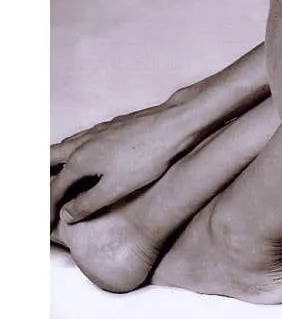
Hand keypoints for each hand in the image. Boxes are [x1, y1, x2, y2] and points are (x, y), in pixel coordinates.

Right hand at [50, 88, 195, 225]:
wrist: (172, 126)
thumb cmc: (146, 158)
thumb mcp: (115, 189)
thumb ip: (87, 204)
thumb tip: (66, 215)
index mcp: (80, 160)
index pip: (54, 188)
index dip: (48, 208)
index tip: (46, 223)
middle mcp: (83, 142)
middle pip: (50, 158)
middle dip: (42, 177)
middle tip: (42, 194)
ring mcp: (98, 131)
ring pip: (68, 145)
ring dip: (58, 161)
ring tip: (56, 174)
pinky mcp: (113, 126)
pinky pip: (84, 138)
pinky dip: (76, 150)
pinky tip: (88, 156)